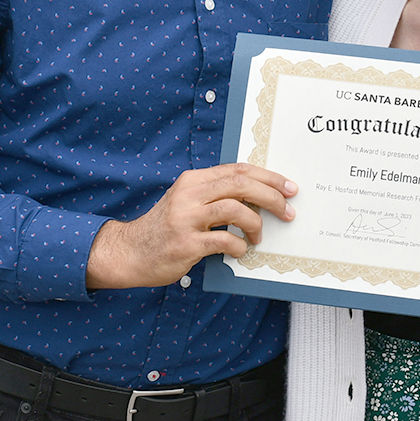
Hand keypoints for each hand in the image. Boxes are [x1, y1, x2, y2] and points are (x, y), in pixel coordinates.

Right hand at [86, 163, 297, 289]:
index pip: (238, 169)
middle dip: (271, 196)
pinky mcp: (186, 243)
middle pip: (240, 184)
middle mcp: (189, 194)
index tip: (288, 187)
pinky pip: (223, 240)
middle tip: (287, 210)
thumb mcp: (188, 202)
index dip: (268, 176)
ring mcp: (186, 218)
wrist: (131, 251)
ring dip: (255, 223)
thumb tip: (259, 196)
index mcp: (193, 180)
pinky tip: (240, 251)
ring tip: (258, 236)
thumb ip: (216, 194)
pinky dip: (238, 246)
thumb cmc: (167, 228)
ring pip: (235, 209)